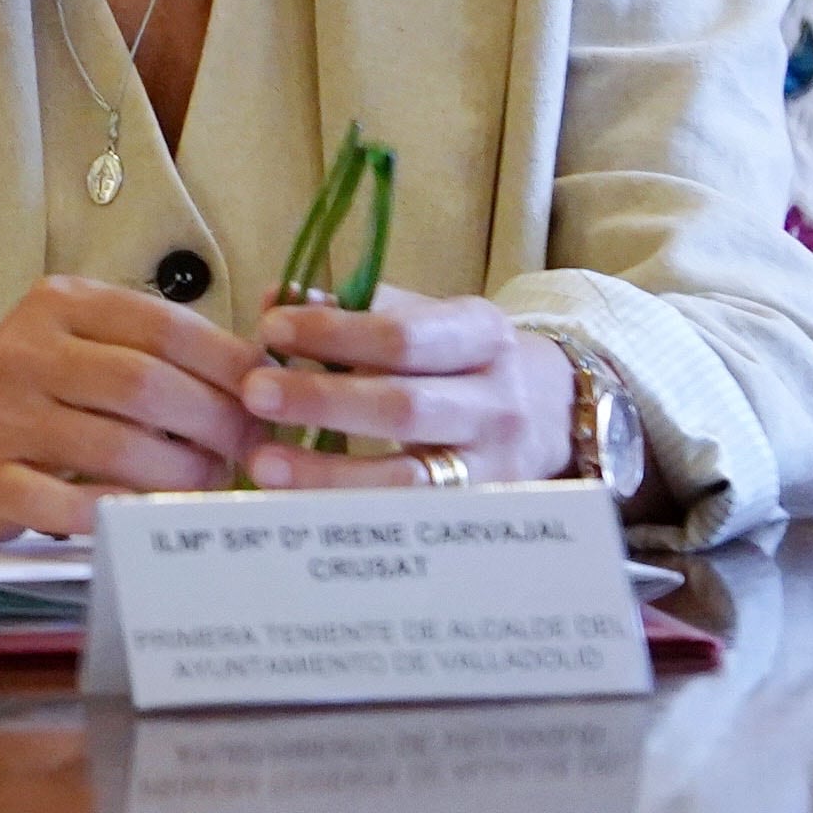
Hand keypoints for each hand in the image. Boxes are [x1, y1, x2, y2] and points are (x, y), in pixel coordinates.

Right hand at [0, 276, 266, 538]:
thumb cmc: (44, 393)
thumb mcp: (90, 346)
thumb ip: (163, 351)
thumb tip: (267, 377)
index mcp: (58, 304)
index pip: (163, 325)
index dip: (229, 364)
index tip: (266, 397)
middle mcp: (24, 350)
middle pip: (145, 385)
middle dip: (214, 423)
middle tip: (246, 450)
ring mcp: (2, 416)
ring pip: (118, 447)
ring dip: (183, 473)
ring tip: (209, 482)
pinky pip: (74, 505)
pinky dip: (126, 511)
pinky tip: (152, 511)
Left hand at [236, 285, 571, 489]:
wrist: (557, 414)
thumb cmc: (462, 358)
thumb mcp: (426, 318)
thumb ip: (354, 307)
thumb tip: (279, 296)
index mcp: (480, 334)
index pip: (404, 335)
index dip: (336, 333)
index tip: (271, 328)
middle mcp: (496, 401)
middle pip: (405, 406)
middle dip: (323, 400)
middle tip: (255, 393)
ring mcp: (494, 463)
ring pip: (411, 477)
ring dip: (330, 472)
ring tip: (263, 463)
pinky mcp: (482, 511)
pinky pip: (412, 516)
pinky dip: (354, 510)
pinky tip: (301, 504)